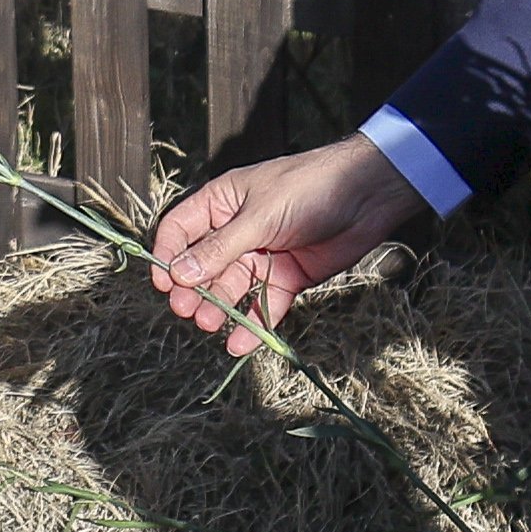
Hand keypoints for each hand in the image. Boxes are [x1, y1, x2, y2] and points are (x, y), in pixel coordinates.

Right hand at [148, 135, 424, 358]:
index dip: (168, 256)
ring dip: (219, 307)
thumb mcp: (259, 217)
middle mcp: (237, 231)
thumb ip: (220, 249)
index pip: (181, 230)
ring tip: (210, 325)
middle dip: (193, 289)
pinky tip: (240, 343)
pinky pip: (264, 303)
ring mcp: (263, 255)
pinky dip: (253, 322)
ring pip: (232, 287)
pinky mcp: (288, 277)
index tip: (164, 284)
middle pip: (203, 265)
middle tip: (187, 310)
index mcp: (222, 203)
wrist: (366, 196)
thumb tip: (179, 274)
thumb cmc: (308, 189)